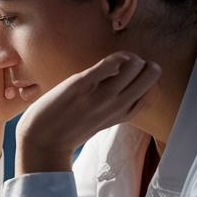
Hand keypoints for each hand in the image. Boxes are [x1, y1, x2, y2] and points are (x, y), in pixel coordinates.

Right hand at [0, 27, 27, 128]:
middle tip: (7, 97)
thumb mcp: (25, 89)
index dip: (20, 71)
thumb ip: (33, 76)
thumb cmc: (7, 101)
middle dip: (5, 79)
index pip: (18, 47)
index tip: (20, 92)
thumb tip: (40, 63)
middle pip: (1, 53)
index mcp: (8, 39)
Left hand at [16, 52, 160, 173]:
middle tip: (126, 64)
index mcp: (124, 114)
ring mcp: (101, 96)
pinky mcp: (83, 85)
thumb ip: (117, 103)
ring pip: (136, 65)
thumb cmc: (69, 126)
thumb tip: (125, 75)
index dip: (145, 75)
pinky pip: (112, 62)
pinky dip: (116, 56)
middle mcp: (117, 106)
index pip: (154, 90)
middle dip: (143, 62)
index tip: (130, 73)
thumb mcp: (102, 118)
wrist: (42, 140)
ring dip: (129, 56)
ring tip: (116, 60)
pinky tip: (108, 61)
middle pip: (152, 74)